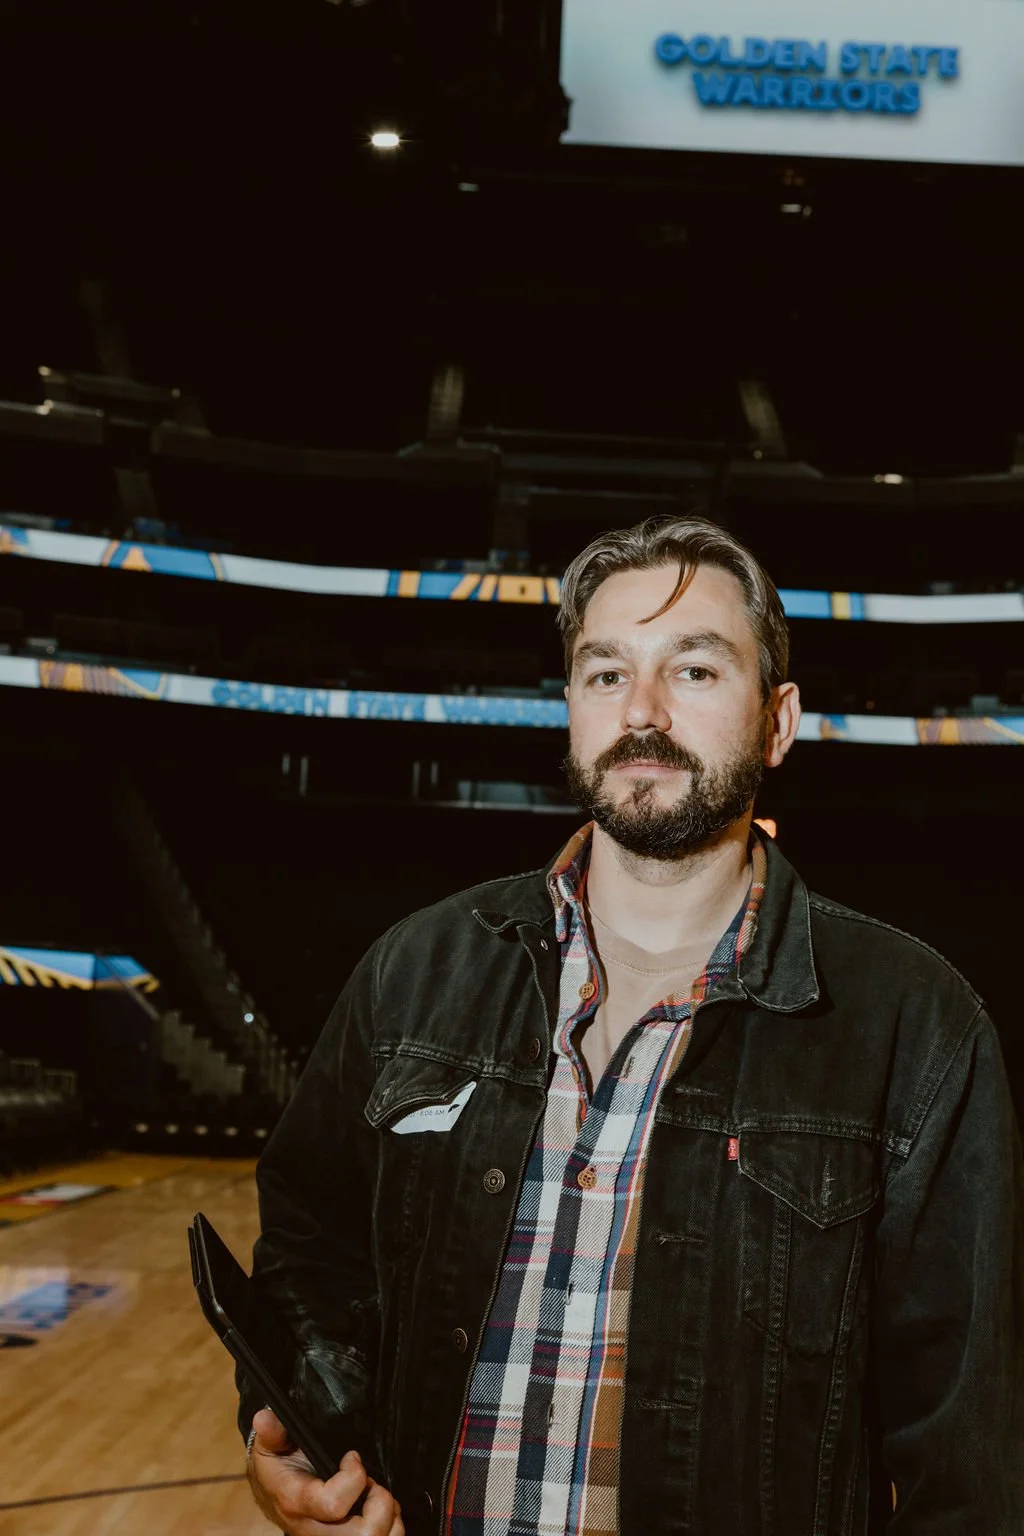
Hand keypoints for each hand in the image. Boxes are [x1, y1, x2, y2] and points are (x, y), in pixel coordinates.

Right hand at [247, 1407, 403, 1535]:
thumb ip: (273, 1431)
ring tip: (378, 1497)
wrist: (271, 1494)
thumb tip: (264, 1417)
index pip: (335, 1504)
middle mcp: (313, 1531)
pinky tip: (379, 1511)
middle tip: (373, 1484)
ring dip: (389, 1518)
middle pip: (364, 1535)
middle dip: (381, 1503)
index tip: (352, 1457)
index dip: (354, 1476)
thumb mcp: (271, 1446)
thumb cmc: (277, 1468)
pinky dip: (391, 1529)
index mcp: (296, 1503)